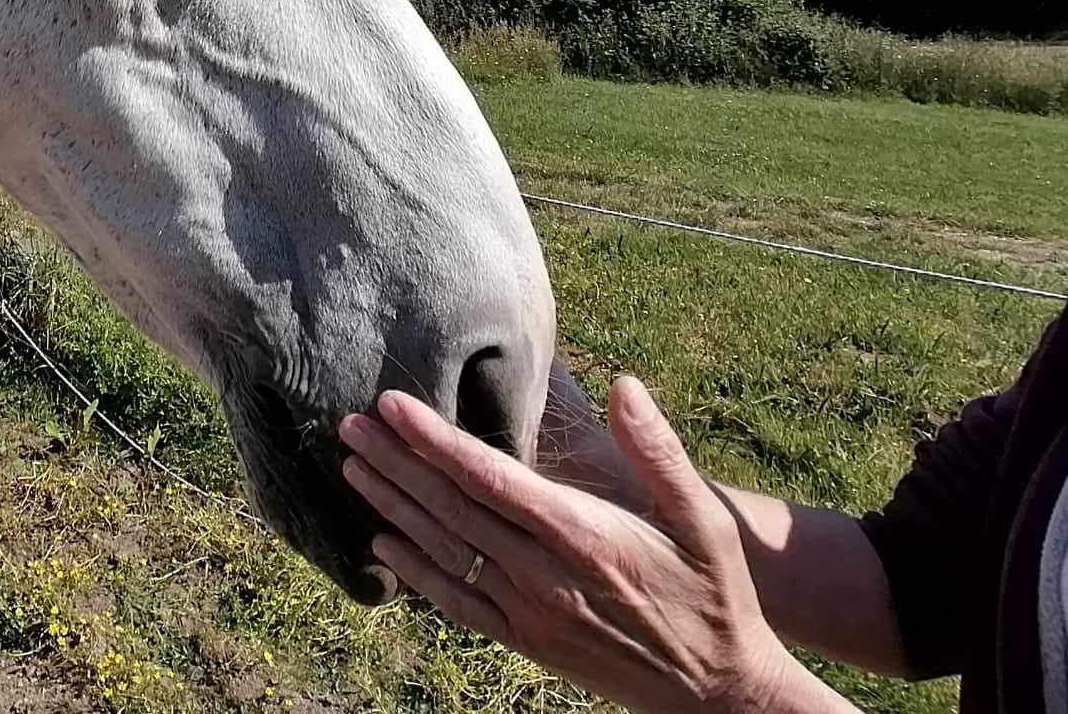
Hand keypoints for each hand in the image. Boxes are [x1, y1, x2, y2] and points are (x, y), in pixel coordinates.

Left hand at [340, 379, 834, 713]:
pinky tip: (383, 542)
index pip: (488, 477)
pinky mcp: (525, 641)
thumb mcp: (703, 519)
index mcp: (582, 535)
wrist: (718, 691)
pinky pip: (455, 602)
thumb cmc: (714, 592)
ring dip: (392, 505)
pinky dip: (414, 570)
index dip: (433, 439)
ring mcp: (529, 613)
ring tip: (352, 467)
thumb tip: (625, 384)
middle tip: (349, 424)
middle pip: (451, 508)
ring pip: (443, 550)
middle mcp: (544, 575)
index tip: (391, 405)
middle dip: (396, 462)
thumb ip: (660, 450)